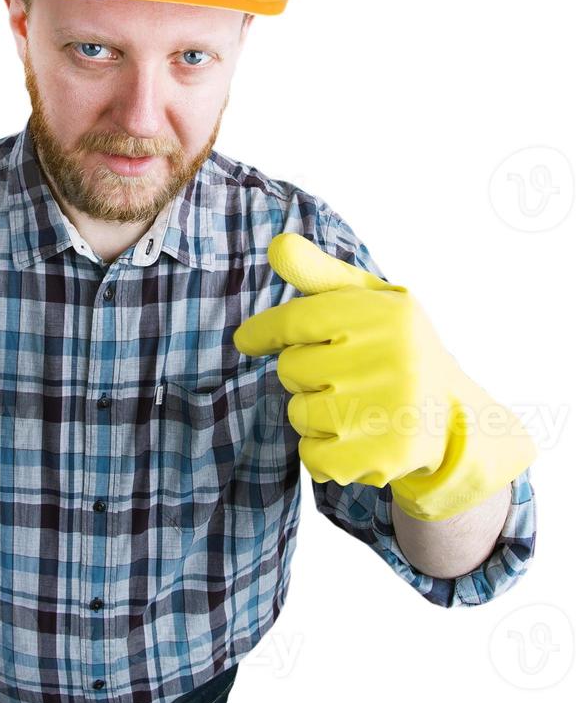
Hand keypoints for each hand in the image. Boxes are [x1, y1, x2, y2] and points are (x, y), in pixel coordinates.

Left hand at [232, 233, 535, 520]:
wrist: (455, 419)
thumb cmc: (393, 349)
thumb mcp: (367, 302)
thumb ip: (318, 273)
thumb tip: (277, 245)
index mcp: (387, 313)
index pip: (297, 319)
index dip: (263, 331)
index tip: (247, 340)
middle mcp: (395, 358)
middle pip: (292, 368)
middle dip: (304, 374)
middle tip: (343, 376)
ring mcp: (393, 410)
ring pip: (299, 414)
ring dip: (313, 415)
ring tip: (353, 408)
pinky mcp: (387, 457)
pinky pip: (312, 457)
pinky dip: (320, 453)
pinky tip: (353, 440)